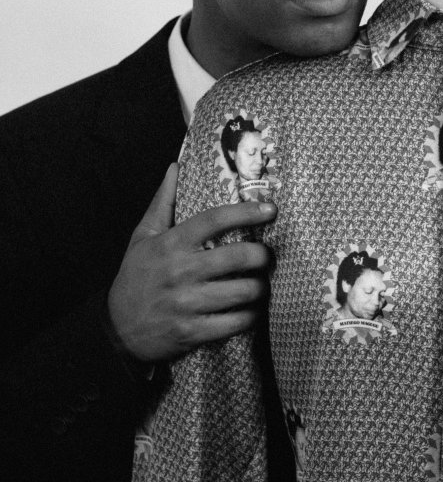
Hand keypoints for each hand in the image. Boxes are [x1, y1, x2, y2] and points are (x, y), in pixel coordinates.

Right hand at [107, 163, 276, 361]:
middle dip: (262, 255)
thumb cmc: (135, 277)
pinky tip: (251, 311)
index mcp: (171, 244)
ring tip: (263, 284)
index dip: (247, 212)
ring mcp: (186, 303)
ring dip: (260, 288)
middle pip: (238, 256)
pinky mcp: (191, 332)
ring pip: (242, 291)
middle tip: (268, 256)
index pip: (215, 219)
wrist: (115, 329)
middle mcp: (181, 271)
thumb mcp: (143, 236)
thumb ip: (163, 202)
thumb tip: (174, 167)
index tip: (270, 209)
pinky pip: (234, 323)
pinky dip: (249, 317)